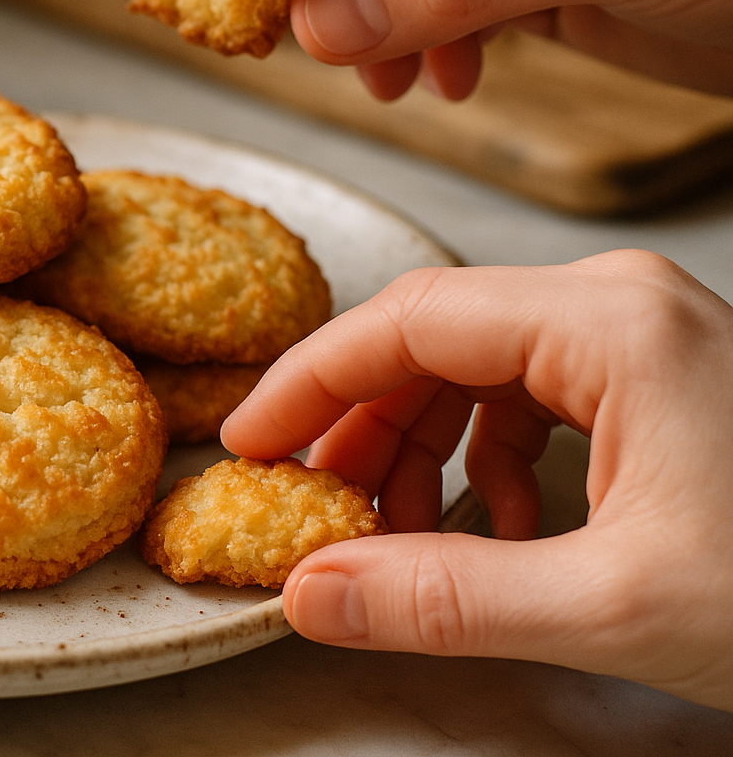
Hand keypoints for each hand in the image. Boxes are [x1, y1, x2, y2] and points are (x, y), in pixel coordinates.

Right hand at [220, 250, 732, 710]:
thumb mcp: (615, 606)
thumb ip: (442, 597)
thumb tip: (309, 592)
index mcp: (609, 322)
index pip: (408, 319)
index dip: (310, 383)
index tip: (247, 445)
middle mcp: (622, 304)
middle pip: (438, 336)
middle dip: (363, 424)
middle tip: (311, 502)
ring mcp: (646, 336)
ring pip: (481, 367)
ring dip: (423, 449)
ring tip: (401, 533)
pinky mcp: (663, 377)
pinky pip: (536, 395)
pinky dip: (487, 459)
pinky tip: (493, 530)